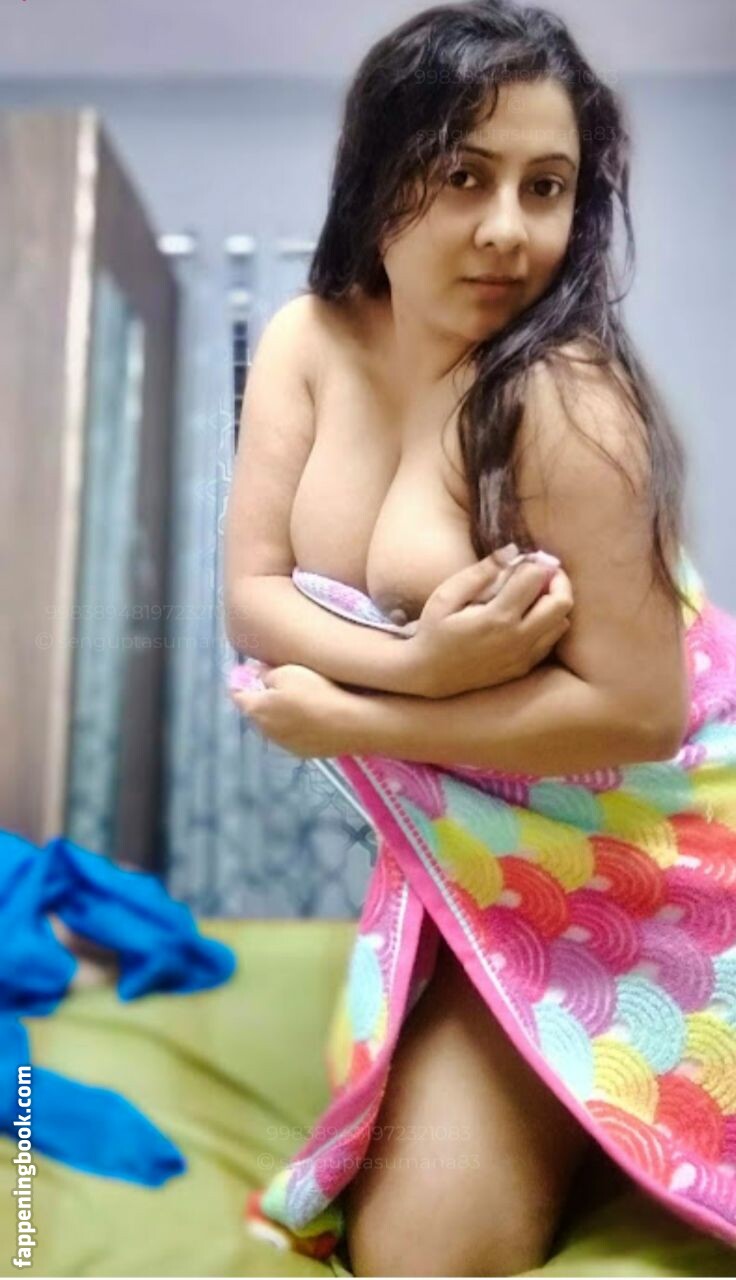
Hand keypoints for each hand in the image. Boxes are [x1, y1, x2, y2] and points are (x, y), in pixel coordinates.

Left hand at [229, 663, 355, 757]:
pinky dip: (296, 727)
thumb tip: (259, 676)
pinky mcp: (304, 753)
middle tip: (275, 685)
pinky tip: (311, 718)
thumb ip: (267, 674)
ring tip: (297, 702)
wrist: (350, 723)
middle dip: (261, 699)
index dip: (240, 683)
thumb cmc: (316, 691)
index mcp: (256, 709)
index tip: (246, 674)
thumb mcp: (288, 671)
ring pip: (274, 726)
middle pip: (256, 712)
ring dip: (279, 715)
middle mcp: (266, 732)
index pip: (238, 696)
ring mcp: (285, 745)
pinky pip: (293, 736)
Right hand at [405, 550, 573, 698]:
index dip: (532, 562)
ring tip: (533, 596)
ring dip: (553, 604)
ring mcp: (523, 657)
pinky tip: (527, 618)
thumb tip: (512, 551)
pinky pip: (550, 642)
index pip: (535, 578)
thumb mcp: (446, 595)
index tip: (523, 560)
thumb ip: (481, 572)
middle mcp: (517, 639)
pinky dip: (547, 625)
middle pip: (562, 602)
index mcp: (497, 617)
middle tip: (541, 573)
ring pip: (562, 623)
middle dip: (557, 580)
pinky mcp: (523, 668)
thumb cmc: (434, 630)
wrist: (428, 674)